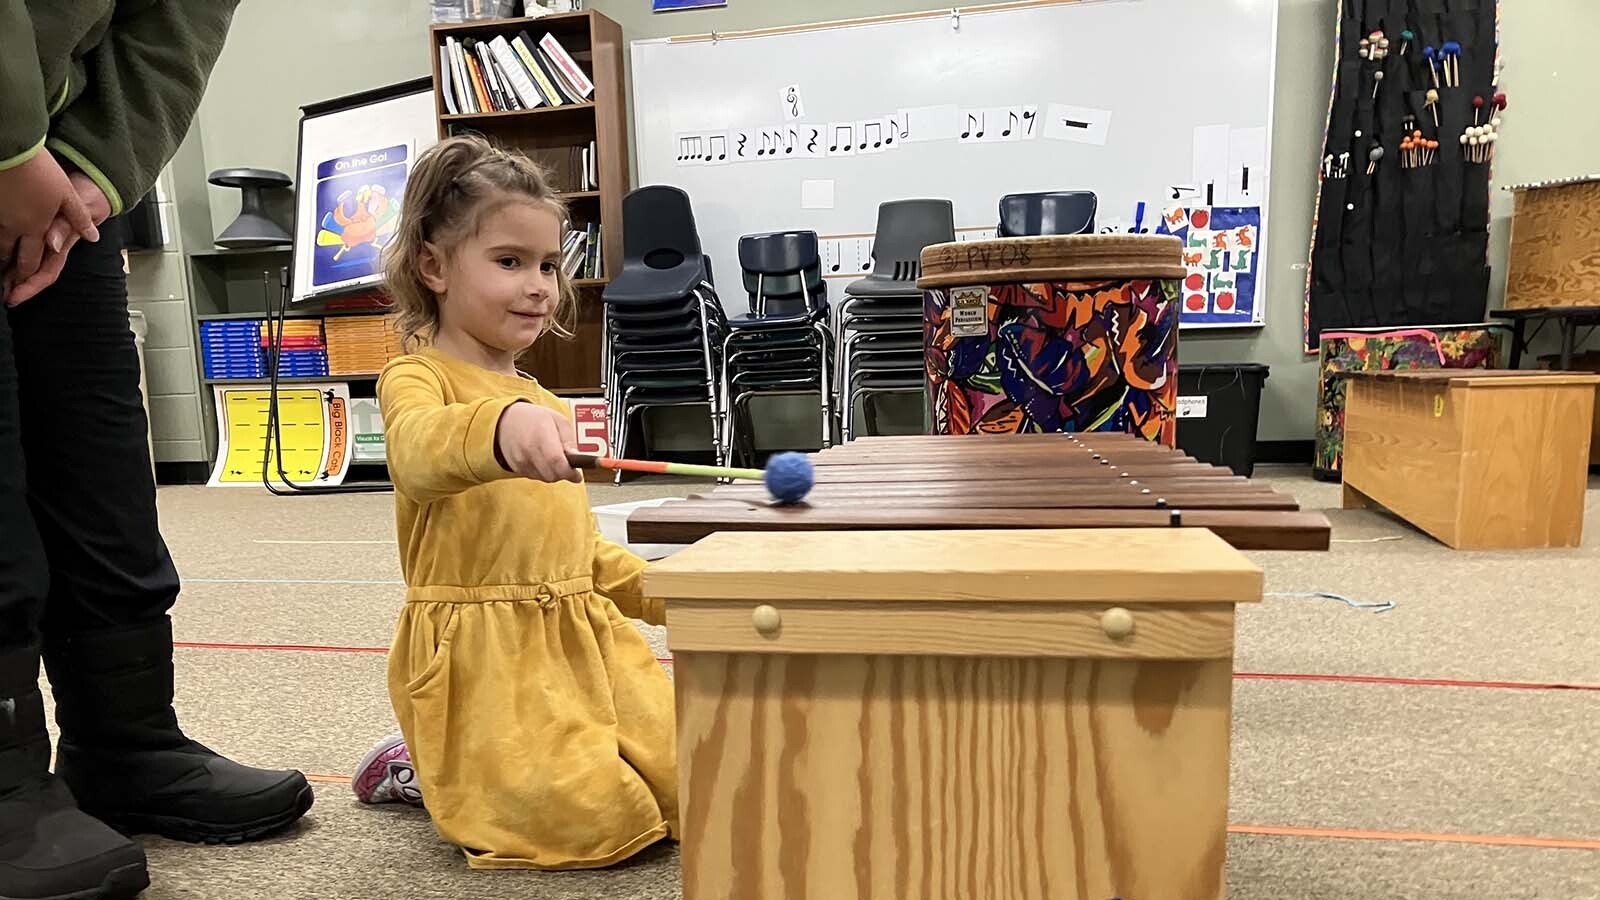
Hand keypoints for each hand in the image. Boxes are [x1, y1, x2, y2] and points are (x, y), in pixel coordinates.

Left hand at [5, 172, 111, 306]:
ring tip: (0, 281)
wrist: (94, 181)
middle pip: (35, 273)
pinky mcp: (40, 227)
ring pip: (28, 262)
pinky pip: (25, 246)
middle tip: (2, 294)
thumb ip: (66, 226)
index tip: (14, 298)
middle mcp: (54, 244)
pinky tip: (4, 255)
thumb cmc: (88, 194)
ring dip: (12, 272)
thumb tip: (53, 245)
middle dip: (18, 286)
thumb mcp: (80, 208)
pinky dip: (12, 254)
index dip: (30, 287)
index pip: (47, 273)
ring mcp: (47, 237)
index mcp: (64, 244)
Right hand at [495, 401, 580, 482]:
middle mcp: (529, 449)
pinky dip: (542, 472)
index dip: (569, 472)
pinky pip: (535, 476)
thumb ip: (569, 440)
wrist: (505, 420)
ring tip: (554, 459)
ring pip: (544, 478)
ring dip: (553, 473)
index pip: (557, 461)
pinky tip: (542, 460)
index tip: (577, 475)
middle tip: (568, 466)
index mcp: (542, 434)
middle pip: (552, 474)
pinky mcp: (516, 467)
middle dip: (564, 473)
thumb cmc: (533, 418)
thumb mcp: (558, 420)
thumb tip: (577, 457)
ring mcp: (521, 459)